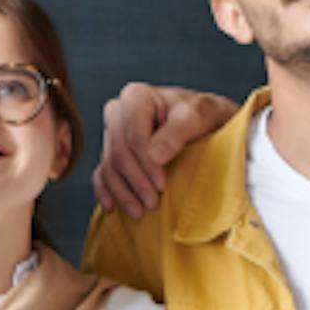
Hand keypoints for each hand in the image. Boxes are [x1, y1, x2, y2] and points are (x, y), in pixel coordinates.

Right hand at [91, 83, 240, 217]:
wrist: (208, 126)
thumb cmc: (205, 117)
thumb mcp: (201, 116)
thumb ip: (178, 131)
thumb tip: (153, 156)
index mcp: (136, 97)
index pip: (133, 136)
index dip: (145, 164)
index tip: (163, 185)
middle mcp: (118, 112)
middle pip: (118, 153)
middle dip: (135, 181)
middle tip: (153, 204)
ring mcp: (113, 134)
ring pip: (108, 167)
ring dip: (123, 193)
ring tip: (140, 212)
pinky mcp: (112, 153)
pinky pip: (101, 175)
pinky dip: (106, 192)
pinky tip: (113, 208)